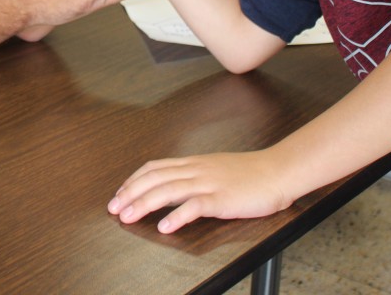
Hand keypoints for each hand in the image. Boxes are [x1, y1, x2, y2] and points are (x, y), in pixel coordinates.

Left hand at [107, 151, 293, 232]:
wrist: (278, 171)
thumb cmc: (250, 173)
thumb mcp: (215, 168)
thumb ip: (194, 174)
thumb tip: (172, 184)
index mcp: (194, 163)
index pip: (155, 168)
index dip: (133, 180)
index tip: (119, 192)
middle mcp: (196, 170)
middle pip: (155, 178)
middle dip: (130, 193)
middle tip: (113, 207)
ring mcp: (209, 183)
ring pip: (168, 190)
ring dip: (144, 204)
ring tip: (127, 216)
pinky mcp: (222, 199)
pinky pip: (195, 206)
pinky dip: (177, 216)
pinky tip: (165, 227)